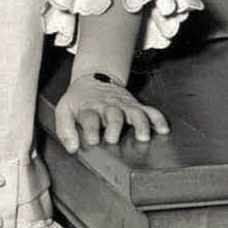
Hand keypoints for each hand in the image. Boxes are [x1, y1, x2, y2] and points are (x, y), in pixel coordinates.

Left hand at [53, 74, 169, 151]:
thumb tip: (72, 148)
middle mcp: (108, 106)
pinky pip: (150, 111)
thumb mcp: (64, 110)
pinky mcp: (135, 105)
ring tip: (143, 137)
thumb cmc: (79, 100)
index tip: (92, 140)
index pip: (90, 118)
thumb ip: (65, 129)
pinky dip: (158, 119)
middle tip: (112, 139)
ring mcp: (124, 106)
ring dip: (140, 124)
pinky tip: (163, 129)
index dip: (90, 129)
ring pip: (135, 113)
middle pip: (113, 115)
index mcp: (89, 108)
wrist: (93, 80)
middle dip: (114, 126)